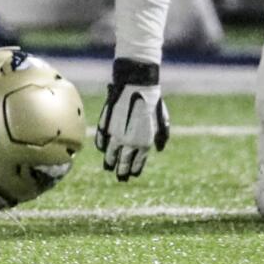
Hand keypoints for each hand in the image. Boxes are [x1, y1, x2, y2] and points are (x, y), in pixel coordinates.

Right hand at [94, 58, 169, 181]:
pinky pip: (101, 141)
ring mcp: (115, 134)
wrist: (136, 85)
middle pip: (123, 163)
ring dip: (109, 162)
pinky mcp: (105, 125)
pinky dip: (101, 146)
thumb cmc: (153, 102)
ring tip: (108, 167)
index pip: (137, 163)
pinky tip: (102, 149)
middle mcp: (129, 142)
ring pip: (110, 154)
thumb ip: (162, 137)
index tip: (131, 176)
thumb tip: (159, 149)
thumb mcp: (162, 121)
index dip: (134, 171)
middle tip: (120, 178)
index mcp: (144, 143)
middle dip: (121, 172)